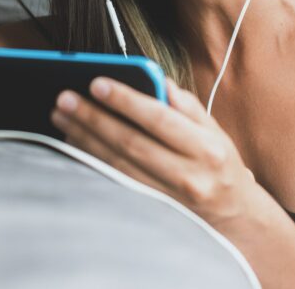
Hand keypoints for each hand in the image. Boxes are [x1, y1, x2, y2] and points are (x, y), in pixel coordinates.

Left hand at [50, 76, 257, 226]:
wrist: (233, 215)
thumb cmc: (218, 163)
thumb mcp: (214, 130)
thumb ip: (186, 105)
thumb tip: (156, 79)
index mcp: (205, 148)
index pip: (159, 119)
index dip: (126, 100)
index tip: (97, 83)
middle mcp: (187, 175)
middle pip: (130, 143)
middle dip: (93, 118)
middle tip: (65, 98)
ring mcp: (167, 199)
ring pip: (116, 166)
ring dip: (84, 139)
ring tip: (61, 116)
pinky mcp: (150, 212)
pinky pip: (113, 183)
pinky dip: (90, 161)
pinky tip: (72, 142)